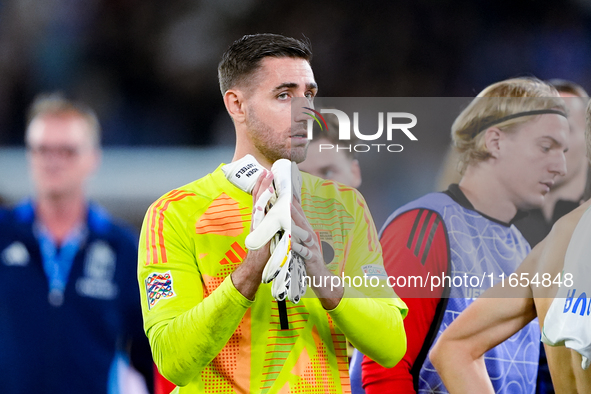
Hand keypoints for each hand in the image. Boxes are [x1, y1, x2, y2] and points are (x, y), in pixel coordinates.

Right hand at [230, 169, 273, 299]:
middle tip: (266, 171)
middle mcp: (258, 220)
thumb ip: (273, 226)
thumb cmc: (265, 253)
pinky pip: (261, 214)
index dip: (264, 188)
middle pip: (259, 198)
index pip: (262, 201)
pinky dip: (263, 204)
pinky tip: (266, 195)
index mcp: (262, 220)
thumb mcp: (271, 236)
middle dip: (262, 184)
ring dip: (263, 189)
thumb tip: (279, 217)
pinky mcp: (259, 230)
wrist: (257, 267)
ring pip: (260, 203)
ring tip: (266, 177)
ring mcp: (258, 224)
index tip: (267, 175)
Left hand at [291, 199, 343, 308]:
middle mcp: (309, 235)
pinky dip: (298, 247)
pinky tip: (292, 243)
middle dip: (292, 207)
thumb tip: (285, 216)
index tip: (282, 188)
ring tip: (285, 214)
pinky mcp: (311, 258)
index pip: (297, 212)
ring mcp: (311, 246)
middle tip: (283, 195)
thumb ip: (294, 229)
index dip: (291, 200)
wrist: (321, 277)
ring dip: (294, 223)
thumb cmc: (307, 258)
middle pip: (300, 218)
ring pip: (302, 232)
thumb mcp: (300, 241)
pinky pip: (304, 252)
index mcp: (305, 230)